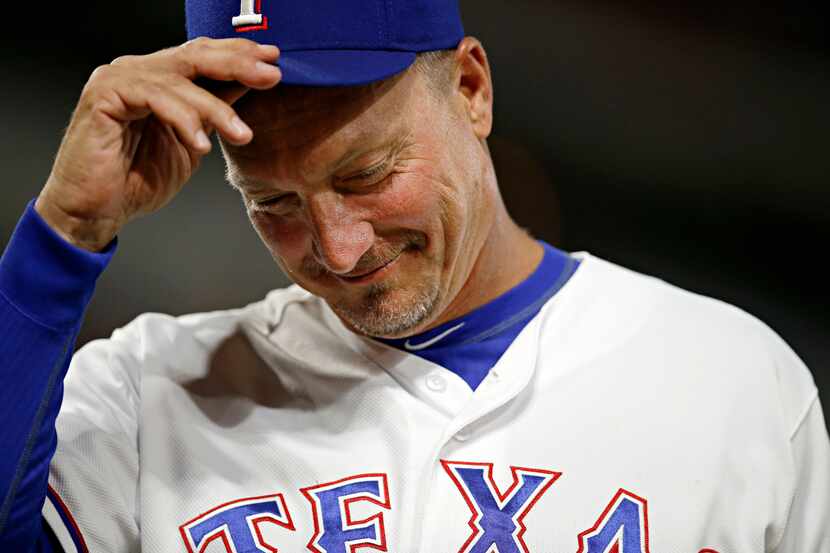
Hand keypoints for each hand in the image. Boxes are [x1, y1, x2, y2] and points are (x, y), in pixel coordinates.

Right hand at [35, 37, 281, 251]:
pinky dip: (182, 119)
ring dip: (216, 108)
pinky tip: (202, 144)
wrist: (96, 211)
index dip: (239, 56)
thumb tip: (250, 89)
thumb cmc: (136, 181)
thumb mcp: (191, 143)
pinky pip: (153, 97)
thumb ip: (213, 114)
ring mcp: (118, 79)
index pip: (203, 56)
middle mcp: (137, 71)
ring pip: (179, 80)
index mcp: (158, 79)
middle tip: (270, 76)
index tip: (274, 63)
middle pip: (194, 56)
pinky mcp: (103, 95)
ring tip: (241, 134)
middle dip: (237, 64)